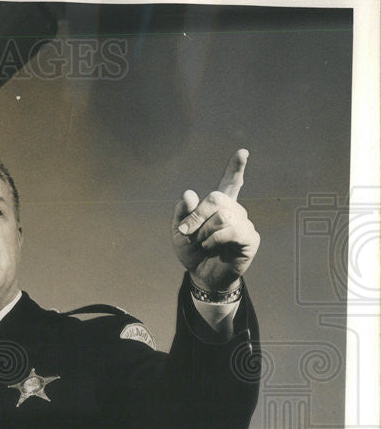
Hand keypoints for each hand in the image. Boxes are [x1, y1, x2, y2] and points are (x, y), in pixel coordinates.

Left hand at [172, 149, 260, 291]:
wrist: (201, 276)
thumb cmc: (192, 253)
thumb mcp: (179, 232)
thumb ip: (182, 213)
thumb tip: (189, 194)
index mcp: (218, 206)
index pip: (230, 183)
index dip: (235, 168)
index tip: (243, 152)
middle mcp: (234, 211)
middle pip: (216, 198)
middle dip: (197, 215)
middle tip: (186, 232)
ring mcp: (244, 223)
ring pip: (222, 216)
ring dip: (204, 232)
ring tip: (202, 244)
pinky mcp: (249, 238)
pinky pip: (230, 230)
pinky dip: (214, 240)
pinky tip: (212, 247)